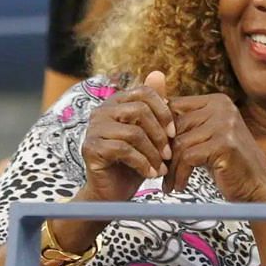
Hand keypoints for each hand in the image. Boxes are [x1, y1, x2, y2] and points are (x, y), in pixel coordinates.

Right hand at [79, 71, 175, 201]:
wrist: (113, 193)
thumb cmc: (132, 163)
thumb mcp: (149, 134)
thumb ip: (153, 106)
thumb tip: (158, 72)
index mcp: (115, 103)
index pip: (143, 92)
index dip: (163, 110)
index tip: (174, 133)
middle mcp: (101, 111)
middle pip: (140, 110)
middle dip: (160, 134)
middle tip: (169, 154)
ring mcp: (93, 129)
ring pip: (134, 132)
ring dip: (153, 153)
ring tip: (161, 167)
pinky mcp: (91, 148)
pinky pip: (124, 150)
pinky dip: (142, 164)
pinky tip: (150, 174)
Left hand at [164, 93, 265, 202]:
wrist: (257, 187)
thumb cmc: (227, 164)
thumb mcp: (206, 138)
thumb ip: (185, 126)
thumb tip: (147, 120)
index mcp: (216, 101)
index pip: (173, 107)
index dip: (159, 131)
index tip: (153, 152)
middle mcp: (222, 107)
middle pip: (174, 126)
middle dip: (163, 152)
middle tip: (158, 171)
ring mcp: (225, 124)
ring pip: (179, 143)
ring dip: (170, 168)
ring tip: (168, 183)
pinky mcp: (224, 144)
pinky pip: (188, 158)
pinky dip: (179, 175)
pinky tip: (179, 186)